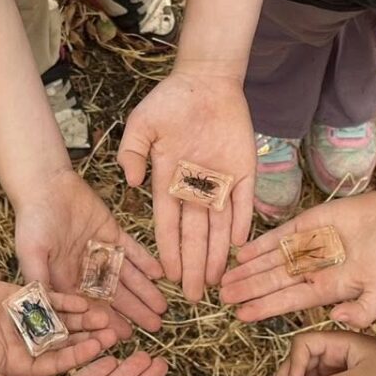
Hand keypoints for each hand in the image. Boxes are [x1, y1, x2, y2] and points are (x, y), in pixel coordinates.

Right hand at [0, 279, 121, 375]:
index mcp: (22, 365)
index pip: (58, 363)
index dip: (79, 356)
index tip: (100, 349)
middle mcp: (29, 345)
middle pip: (66, 343)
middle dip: (89, 338)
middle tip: (114, 332)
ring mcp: (28, 322)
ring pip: (63, 321)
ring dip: (83, 319)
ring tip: (105, 314)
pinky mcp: (23, 300)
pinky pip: (49, 301)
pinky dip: (65, 300)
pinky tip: (83, 300)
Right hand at [14, 172, 167, 333]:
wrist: (44, 184)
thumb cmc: (32, 219)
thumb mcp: (31, 253)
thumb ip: (40, 280)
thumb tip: (46, 311)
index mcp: (64, 280)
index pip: (89, 307)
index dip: (107, 322)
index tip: (124, 336)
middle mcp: (84, 271)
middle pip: (113, 296)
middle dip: (133, 311)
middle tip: (154, 327)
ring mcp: (100, 252)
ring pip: (126, 276)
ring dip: (144, 291)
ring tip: (162, 308)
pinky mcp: (111, 233)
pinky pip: (132, 250)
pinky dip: (146, 261)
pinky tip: (160, 273)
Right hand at [119, 69, 256, 301]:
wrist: (206, 80)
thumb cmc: (169, 101)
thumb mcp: (141, 124)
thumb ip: (131, 152)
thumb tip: (131, 183)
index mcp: (168, 181)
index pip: (167, 224)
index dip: (168, 250)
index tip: (167, 276)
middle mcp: (195, 188)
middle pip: (194, 234)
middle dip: (193, 264)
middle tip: (194, 295)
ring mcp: (221, 182)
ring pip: (219, 226)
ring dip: (217, 253)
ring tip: (215, 281)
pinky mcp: (244, 172)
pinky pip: (244, 202)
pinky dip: (243, 222)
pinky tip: (239, 245)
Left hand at [220, 189, 375, 328]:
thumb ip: (363, 312)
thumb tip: (336, 319)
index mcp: (325, 289)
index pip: (287, 300)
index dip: (264, 307)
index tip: (241, 314)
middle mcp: (310, 270)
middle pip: (271, 282)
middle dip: (247, 290)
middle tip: (222, 297)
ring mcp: (305, 247)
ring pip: (269, 261)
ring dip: (247, 270)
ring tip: (224, 279)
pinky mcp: (305, 225)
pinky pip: (277, 237)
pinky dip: (259, 244)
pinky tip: (241, 253)